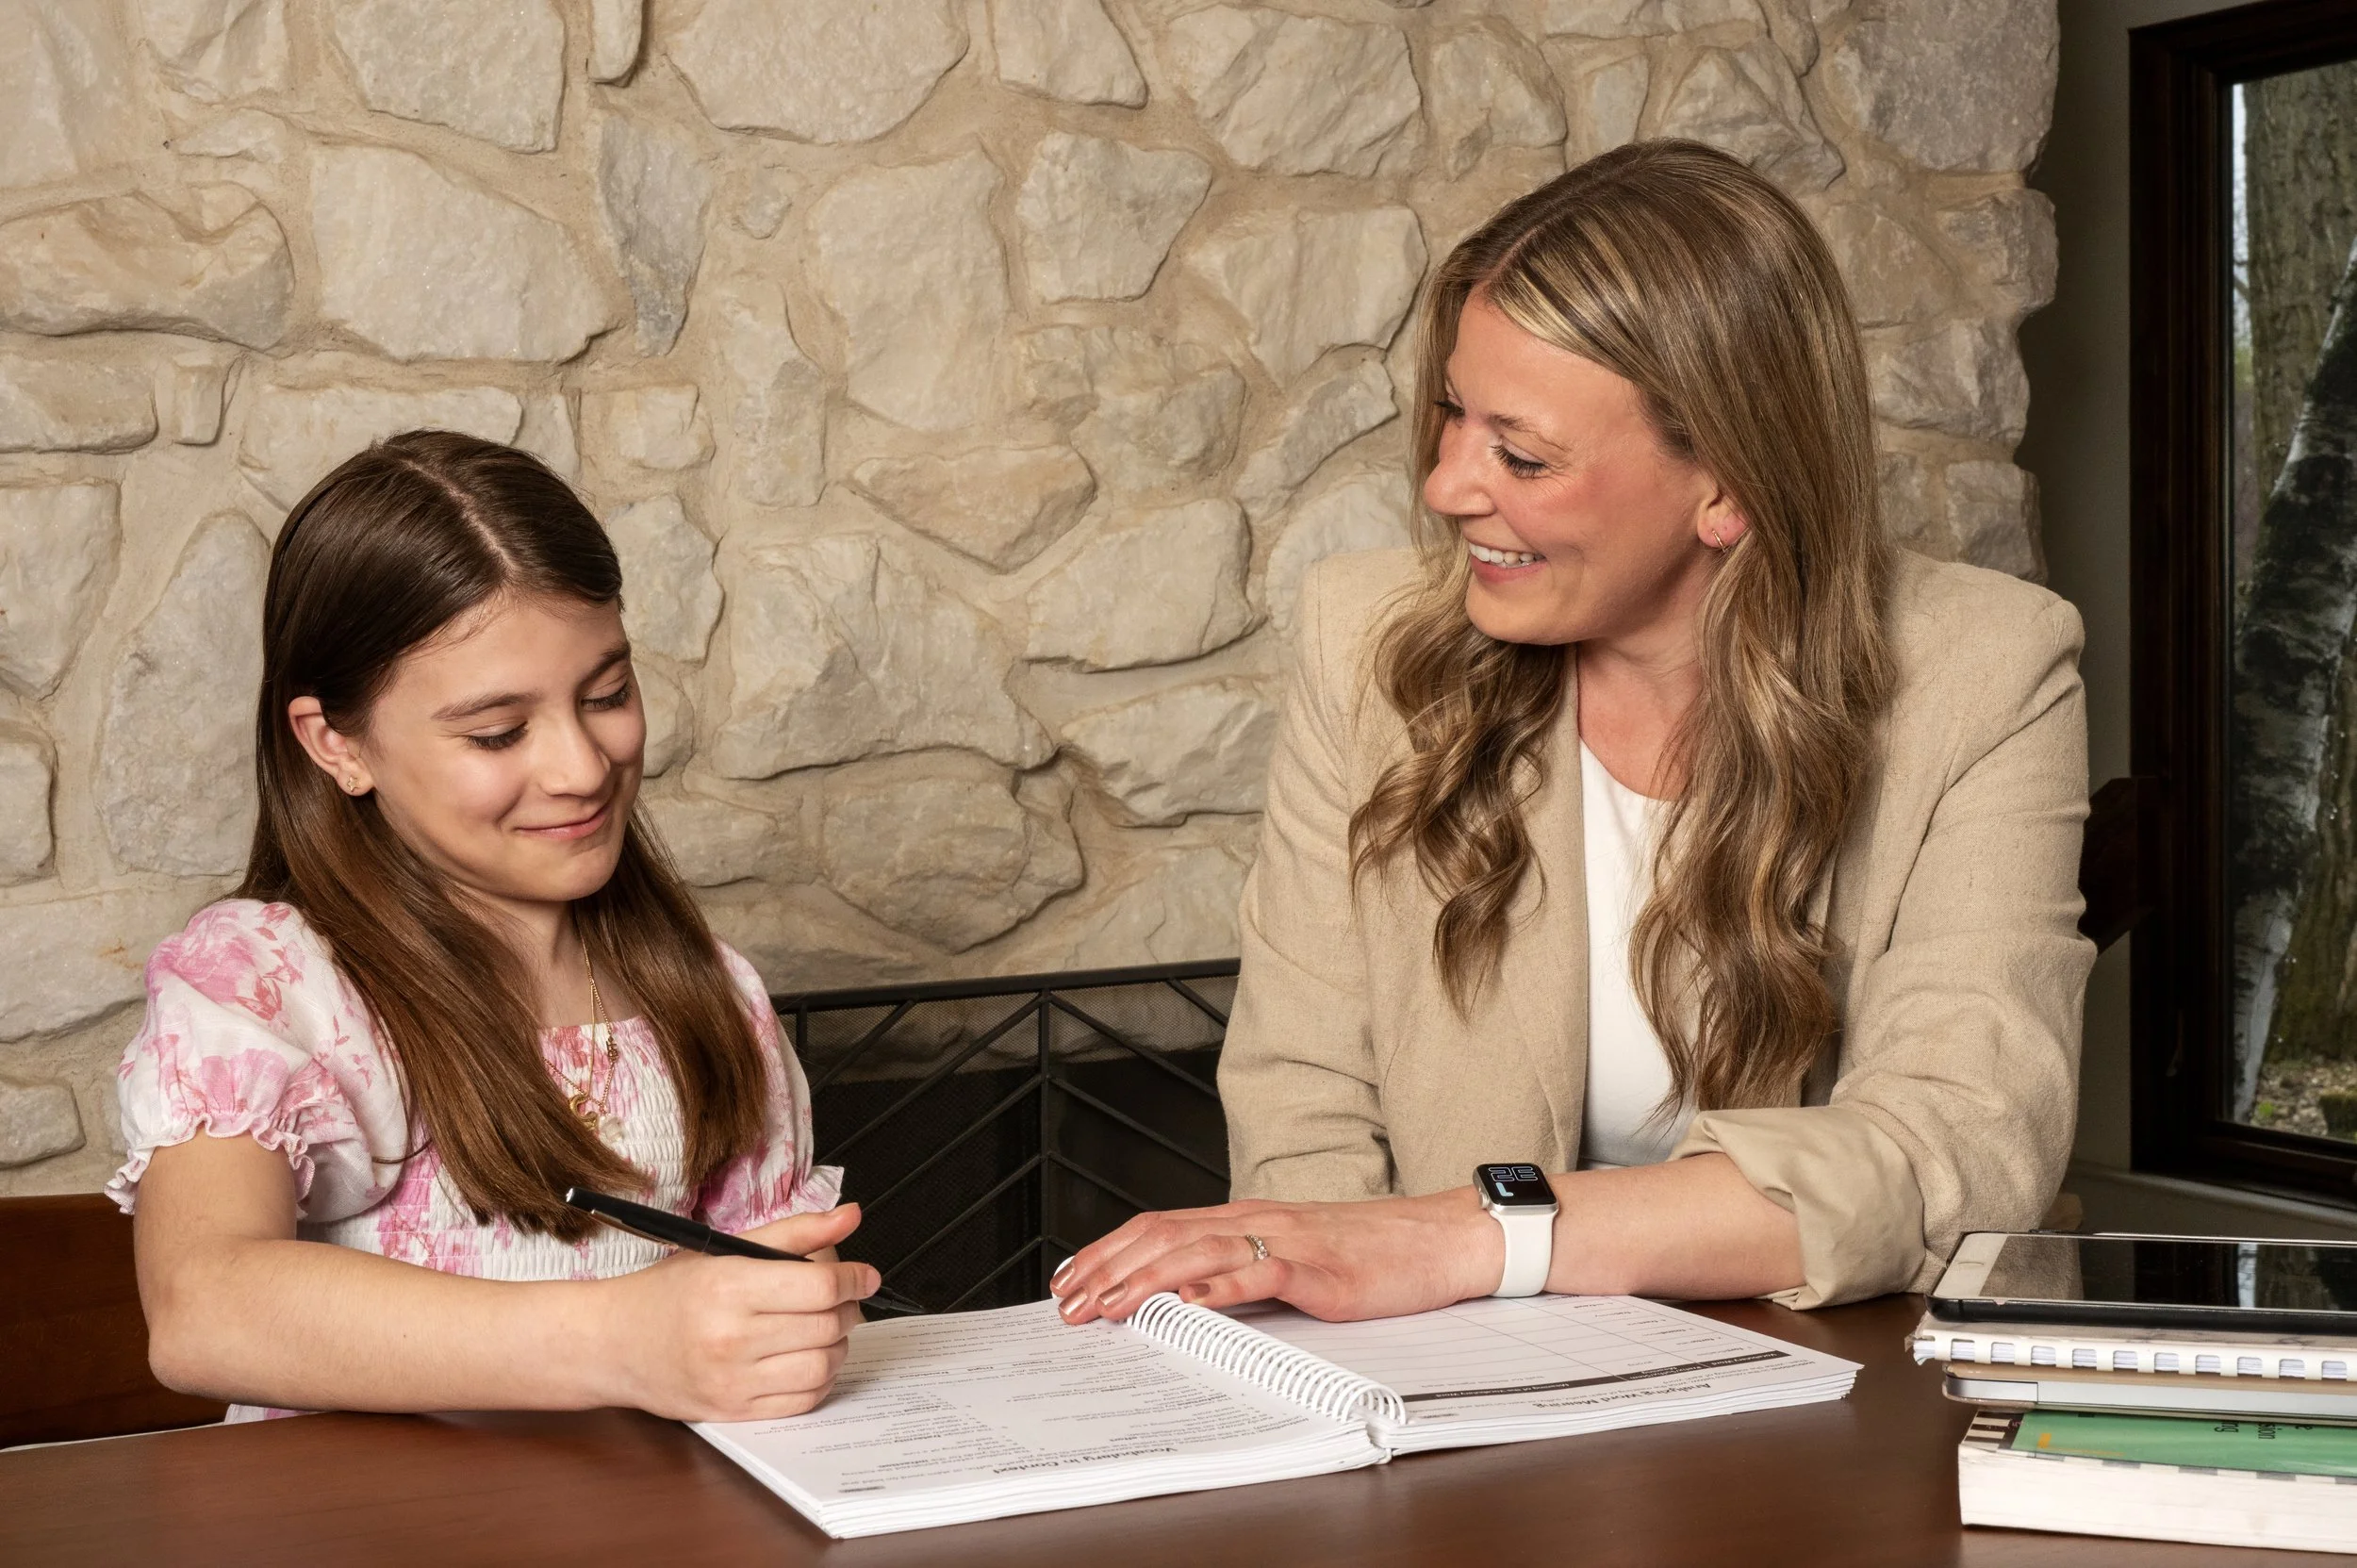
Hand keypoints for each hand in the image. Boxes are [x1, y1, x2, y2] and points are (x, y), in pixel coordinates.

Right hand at [596, 1203, 876, 1421]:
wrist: (614, 1344)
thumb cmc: (669, 1293)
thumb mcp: (726, 1248)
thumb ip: (795, 1232)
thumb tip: (850, 1216)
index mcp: (730, 1287)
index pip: (820, 1286)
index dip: (854, 1278)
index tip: (864, 1275)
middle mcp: (730, 1337)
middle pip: (826, 1326)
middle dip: (849, 1309)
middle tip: (844, 1299)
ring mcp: (732, 1380)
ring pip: (822, 1366)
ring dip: (840, 1346)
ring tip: (827, 1329)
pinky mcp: (733, 1412)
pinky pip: (802, 1401)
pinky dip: (820, 1379)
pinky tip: (809, 1358)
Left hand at [1049, 1190, 1504, 1325]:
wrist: (1438, 1237)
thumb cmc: (1371, 1251)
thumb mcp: (1293, 1255)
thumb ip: (1242, 1267)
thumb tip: (1185, 1293)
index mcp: (1248, 1217)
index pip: (1160, 1225)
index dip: (1108, 1249)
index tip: (1070, 1277)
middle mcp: (1259, 1220)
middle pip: (1165, 1235)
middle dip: (1108, 1268)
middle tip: (1068, 1301)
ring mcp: (1288, 1242)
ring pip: (1200, 1251)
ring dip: (1146, 1280)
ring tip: (1109, 1305)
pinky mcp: (1320, 1270)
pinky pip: (1261, 1273)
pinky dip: (1219, 1286)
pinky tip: (1188, 1302)